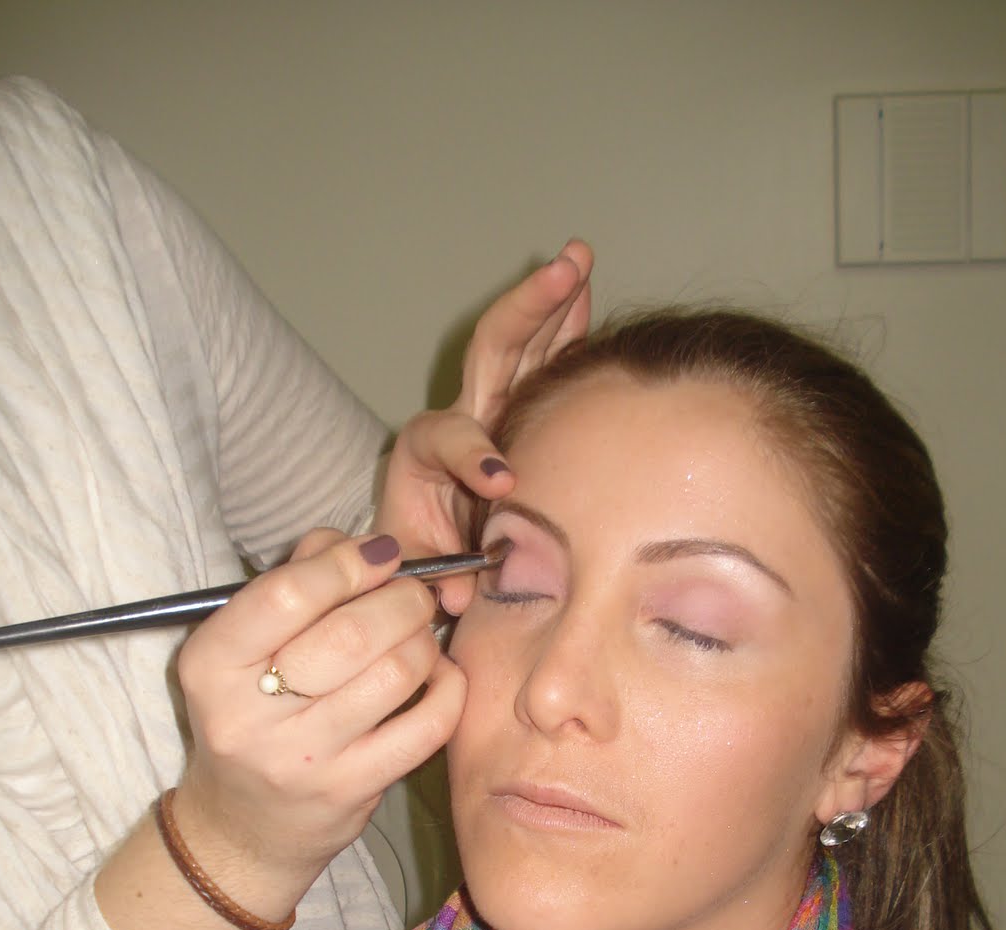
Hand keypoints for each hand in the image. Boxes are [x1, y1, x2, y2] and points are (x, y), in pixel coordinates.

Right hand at [175, 529, 462, 911]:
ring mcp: (303, 760)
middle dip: (400, 599)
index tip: (381, 554)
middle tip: (414, 593)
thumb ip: (294, 581)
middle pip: (350, 633)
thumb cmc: (251, 717)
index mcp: (211, 665)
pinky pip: (427, 726)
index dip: (347, 563)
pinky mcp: (352, 791)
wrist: (244, 829)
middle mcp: (247, 716)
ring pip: (395, 674)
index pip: (288, 595)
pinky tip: (439, 676)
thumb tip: (363, 543)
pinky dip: (448, 688)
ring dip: (424, 640)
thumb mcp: (242, 649)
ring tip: (419, 635)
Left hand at [375, 239, 592, 614]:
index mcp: (427, 455)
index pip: (450, 439)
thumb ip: (433, 581)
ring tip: (579, 258)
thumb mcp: (416, 572)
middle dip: (530, 310)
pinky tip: (588, 293)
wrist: (422, 553)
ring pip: (521, 344)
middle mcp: (465, 417)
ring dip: (551, 301)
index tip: (502, 483)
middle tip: (565, 271)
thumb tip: (458, 595)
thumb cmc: (421, 562)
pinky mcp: (518, 413)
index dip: (474, 455)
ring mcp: (495, 408)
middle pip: (493, 350)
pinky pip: (545, 363)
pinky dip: (566, 330)